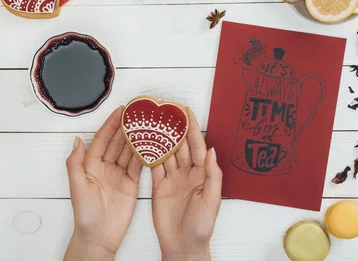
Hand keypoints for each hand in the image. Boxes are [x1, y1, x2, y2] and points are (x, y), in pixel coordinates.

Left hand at [64, 107, 143, 260]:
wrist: (99, 236)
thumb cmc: (85, 213)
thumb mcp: (77, 186)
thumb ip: (75, 163)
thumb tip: (76, 140)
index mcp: (91, 164)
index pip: (102, 139)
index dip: (111, 124)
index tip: (120, 110)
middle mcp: (105, 166)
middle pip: (117, 142)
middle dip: (126, 127)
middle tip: (138, 113)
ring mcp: (118, 174)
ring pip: (128, 151)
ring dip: (136, 138)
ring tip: (147, 124)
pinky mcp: (130, 184)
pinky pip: (137, 165)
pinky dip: (143, 154)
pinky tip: (151, 143)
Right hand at [151, 108, 222, 260]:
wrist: (183, 245)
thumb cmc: (201, 226)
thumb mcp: (211, 200)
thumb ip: (212, 175)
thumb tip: (211, 150)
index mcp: (202, 174)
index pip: (197, 145)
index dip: (192, 128)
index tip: (186, 111)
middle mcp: (187, 173)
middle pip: (180, 145)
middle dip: (174, 128)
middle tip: (166, 110)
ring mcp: (173, 178)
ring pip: (166, 153)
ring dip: (161, 138)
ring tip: (153, 121)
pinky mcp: (159, 186)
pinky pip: (155, 166)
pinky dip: (150, 153)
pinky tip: (145, 141)